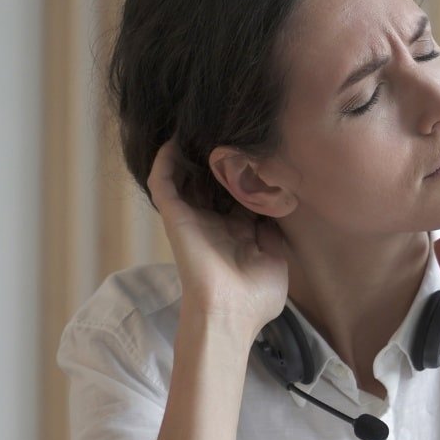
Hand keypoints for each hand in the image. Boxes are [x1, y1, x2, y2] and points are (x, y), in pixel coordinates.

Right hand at [148, 140, 288, 337]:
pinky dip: (166, 161)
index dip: (248, 175)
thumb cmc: (255, 296)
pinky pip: (163, 182)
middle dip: (220, 160)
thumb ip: (272, 230)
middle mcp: (214, 223)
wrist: (231, 312)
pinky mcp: (174, 217)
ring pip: (186, 177)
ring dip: (191, 154)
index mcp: (237, 234)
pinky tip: (175, 140)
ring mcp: (193, 219)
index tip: (260, 151)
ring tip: (200, 127)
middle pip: (212, 183)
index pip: (239, 195)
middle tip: (231, 132)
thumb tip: (275, 205)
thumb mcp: (276, 258)